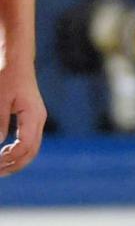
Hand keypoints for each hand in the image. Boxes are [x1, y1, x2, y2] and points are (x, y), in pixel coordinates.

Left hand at [0, 61, 45, 175]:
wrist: (16, 59)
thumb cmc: (6, 76)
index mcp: (33, 115)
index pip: (25, 147)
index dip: (8, 159)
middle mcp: (38, 119)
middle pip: (32, 152)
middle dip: (14, 166)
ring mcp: (37, 118)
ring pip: (32, 148)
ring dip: (16, 161)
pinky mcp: (31, 116)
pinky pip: (29, 140)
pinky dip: (18, 151)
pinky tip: (4, 153)